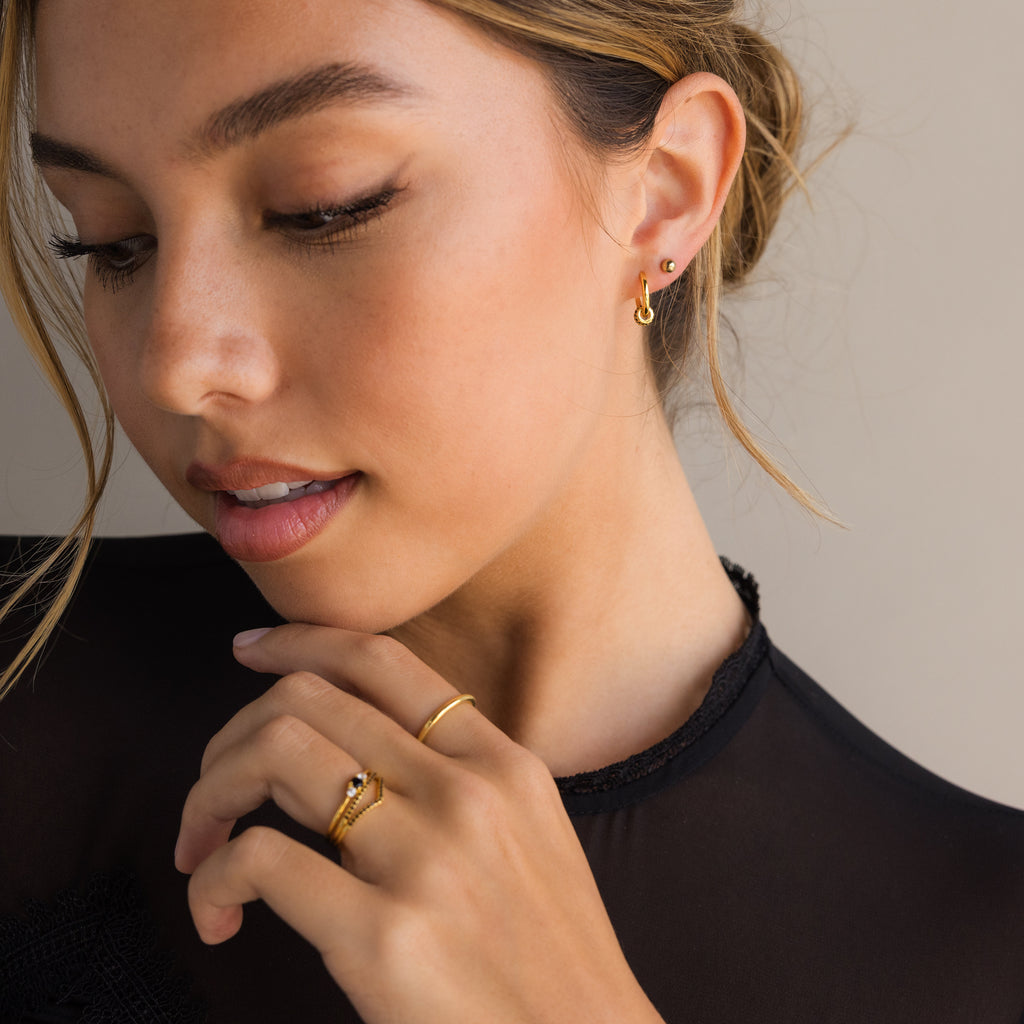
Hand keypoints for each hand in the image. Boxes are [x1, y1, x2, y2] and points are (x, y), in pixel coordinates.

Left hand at [174, 624, 664, 1023]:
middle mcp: (465, 793)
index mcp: (502, 763)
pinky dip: (211, 879)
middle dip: (234, 735)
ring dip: (210, 792)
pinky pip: (258, 859)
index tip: (252, 652)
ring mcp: (425, 860)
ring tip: (202, 840)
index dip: (301, 641)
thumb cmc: (550, 956)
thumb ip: (460, 778)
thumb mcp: (530, 835)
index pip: (382, 660)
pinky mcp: (383, 937)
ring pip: (276, 754)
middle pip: (310, 699)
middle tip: (215, 785)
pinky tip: (219, 914)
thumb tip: (352, 747)